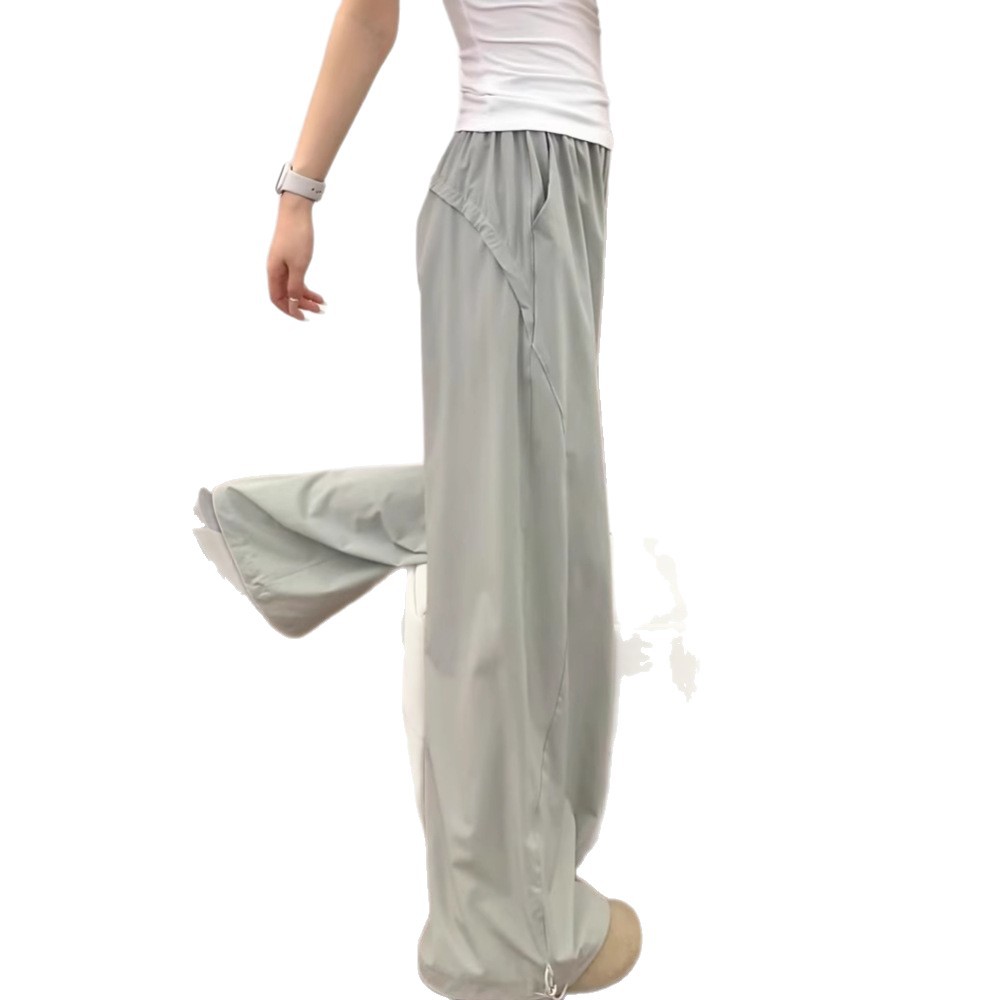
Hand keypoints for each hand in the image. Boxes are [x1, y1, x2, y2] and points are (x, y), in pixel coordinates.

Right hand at [266, 195, 325, 319]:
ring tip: (322, 304)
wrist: (296, 211)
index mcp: (273, 272)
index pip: (277, 299)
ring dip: (306, 297)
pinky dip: (307, 286)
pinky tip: (318, 293)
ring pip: (293, 287)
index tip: (304, 317)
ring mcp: (282, 263)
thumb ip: (294, 288)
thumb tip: (291, 306)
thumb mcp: (299, 266)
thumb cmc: (296, 237)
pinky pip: (297, 277)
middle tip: (319, 311)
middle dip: (301, 305)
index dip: (289, 310)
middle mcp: (275, 269)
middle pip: (286, 294)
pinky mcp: (290, 257)